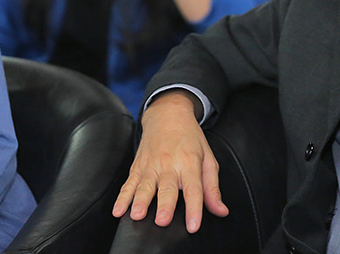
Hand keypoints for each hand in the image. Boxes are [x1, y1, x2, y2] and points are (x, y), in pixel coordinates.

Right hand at [112, 91, 228, 231]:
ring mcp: (151, 165)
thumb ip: (212, 187)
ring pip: (145, 185)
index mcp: (190, 162)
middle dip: (164, 204)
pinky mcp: (138, 166)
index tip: (193, 225)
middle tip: (162, 220)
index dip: (194, 208)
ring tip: (137, 214)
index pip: (194, 189)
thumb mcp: (208, 158)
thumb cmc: (190, 138)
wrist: (168, 114)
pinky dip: (122, 197)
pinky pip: (129, 183)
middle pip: (167, 187)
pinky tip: (118, 210)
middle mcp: (169, 164)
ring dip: (140, 201)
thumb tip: (221, 211)